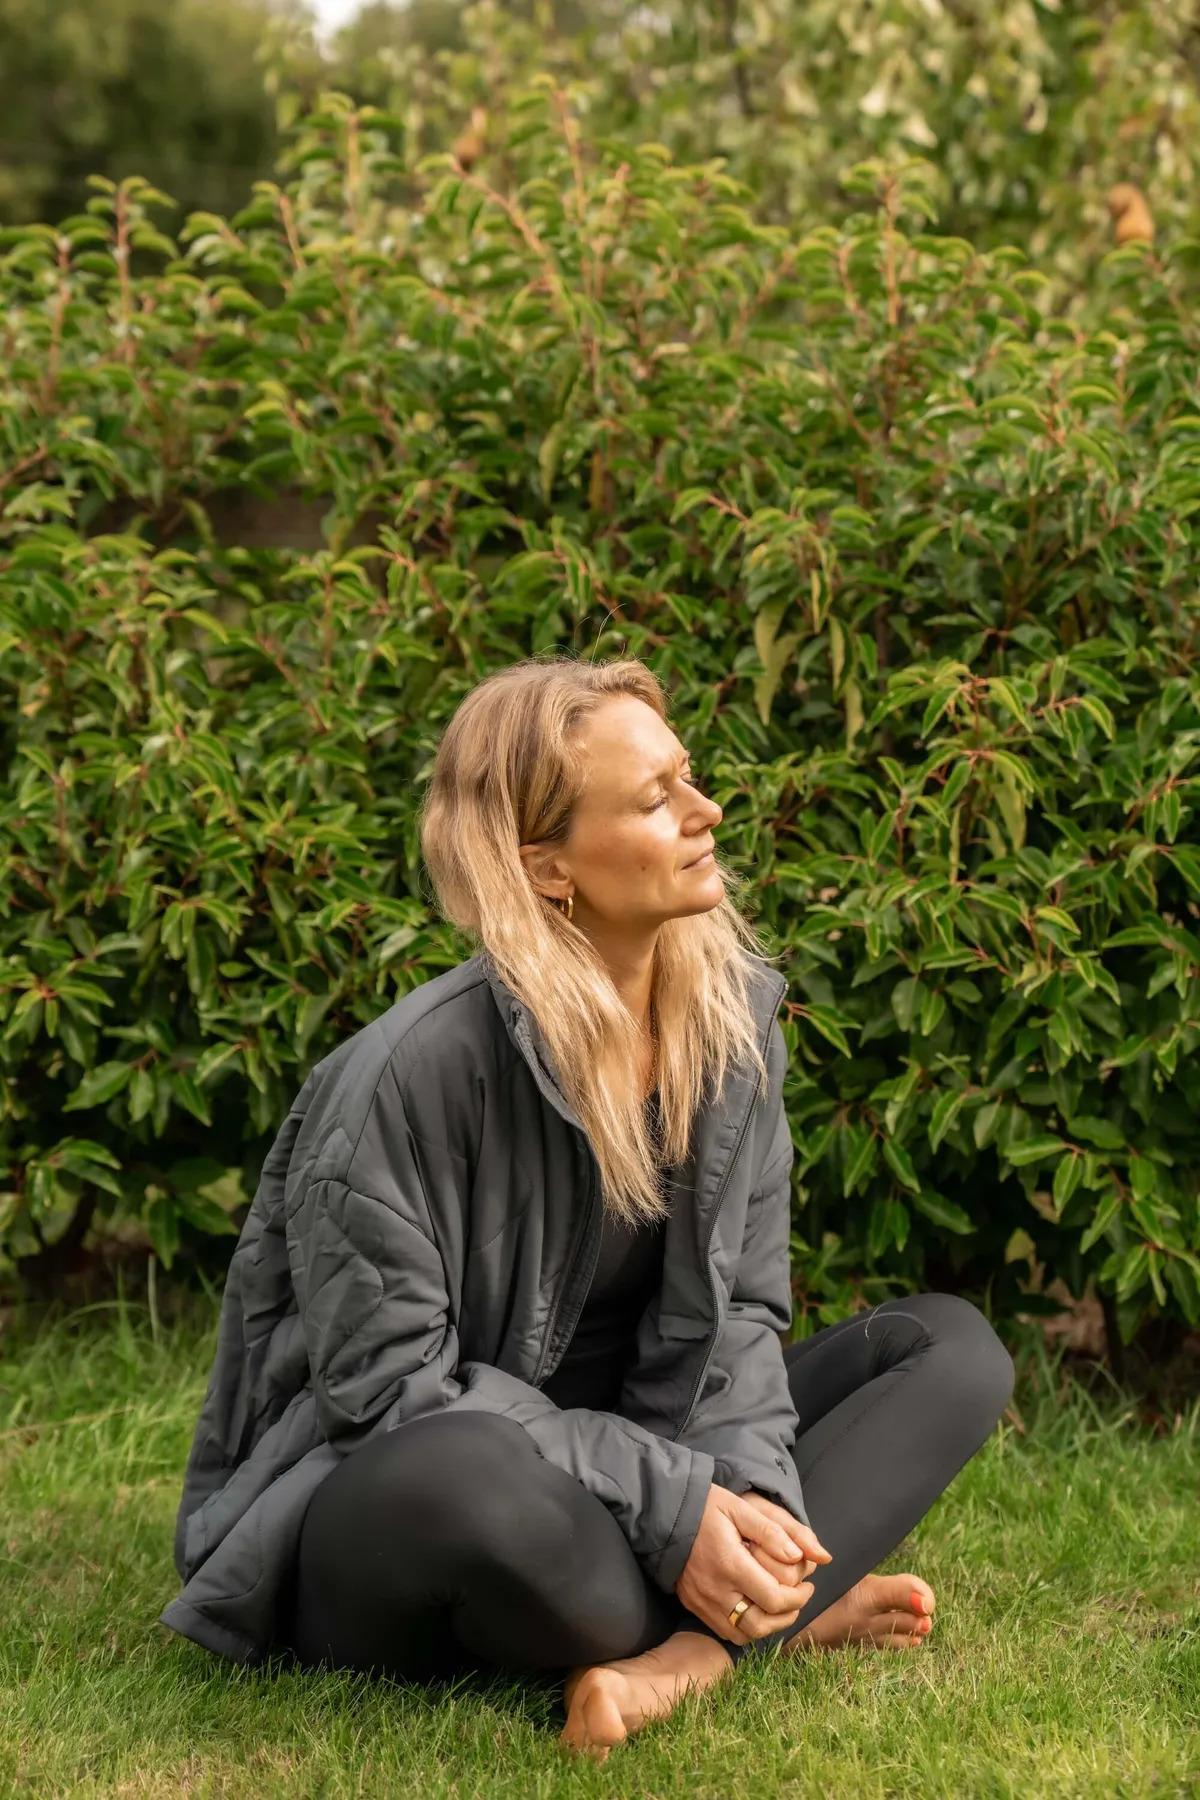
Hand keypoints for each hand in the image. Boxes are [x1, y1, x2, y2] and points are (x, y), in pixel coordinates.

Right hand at [675, 1483, 830, 1642]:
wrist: (665, 1514)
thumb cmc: (706, 1507)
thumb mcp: (740, 1508)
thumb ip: (771, 1532)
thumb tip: (798, 1556)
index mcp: (731, 1564)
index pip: (774, 1598)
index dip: (798, 1598)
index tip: (807, 1586)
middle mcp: (716, 1589)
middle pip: (761, 1624)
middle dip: (788, 1616)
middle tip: (798, 1598)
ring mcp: (702, 1601)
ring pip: (744, 1634)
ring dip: (768, 1626)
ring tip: (779, 1606)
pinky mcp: (694, 1606)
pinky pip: (725, 1631)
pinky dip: (746, 1628)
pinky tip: (754, 1609)